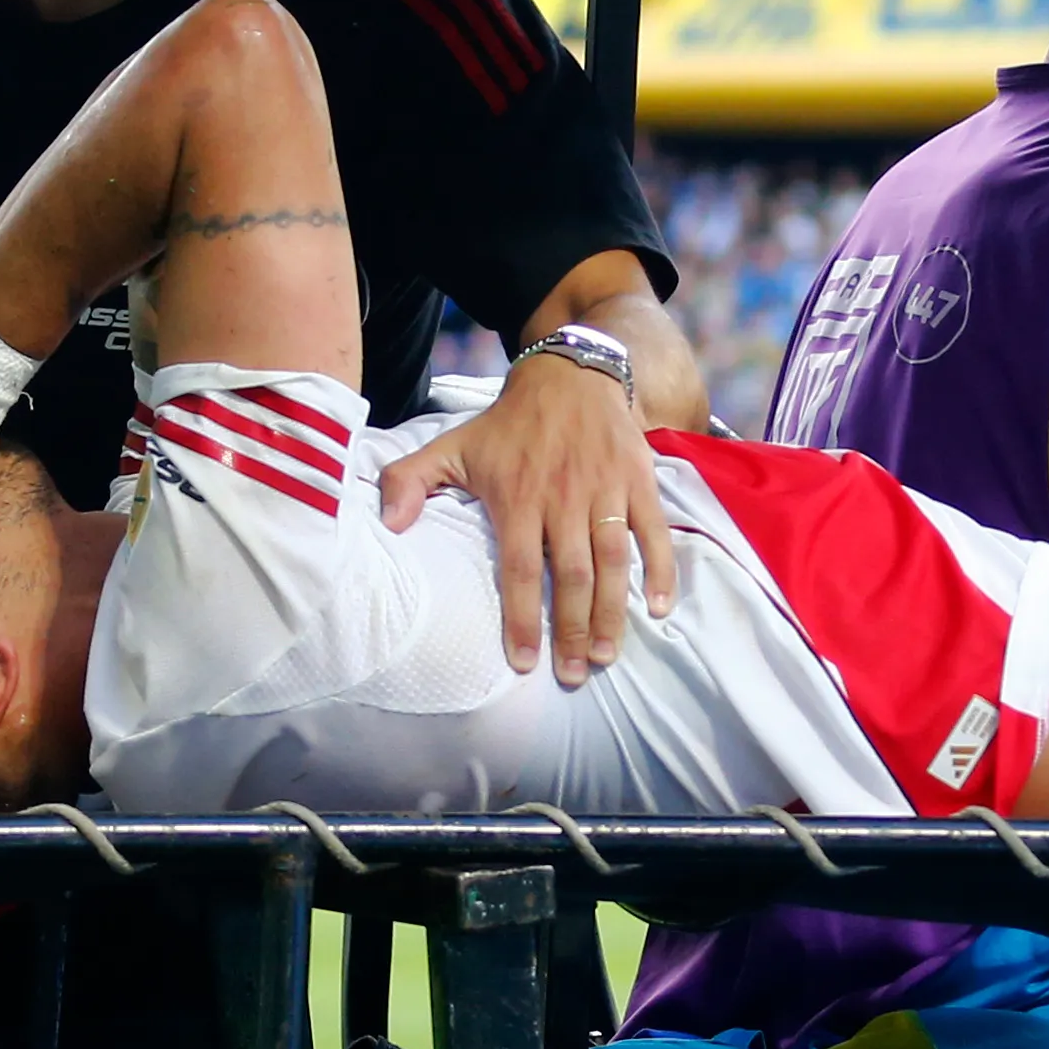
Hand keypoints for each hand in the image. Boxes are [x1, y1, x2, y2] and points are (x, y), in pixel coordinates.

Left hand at [377, 349, 677, 679]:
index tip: (523, 663)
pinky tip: (660, 609)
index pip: (519, 568)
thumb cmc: (507, 424)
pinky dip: (661, 570)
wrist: (568, 373)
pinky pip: (653, 531)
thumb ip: (408, 482)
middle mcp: (563, 497)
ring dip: (611, 612)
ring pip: (613, 560)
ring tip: (604, 656)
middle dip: (571, 629)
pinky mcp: (638, 480)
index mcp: (518, 496)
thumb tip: (388, 525)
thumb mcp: (450, 446)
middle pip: (571, 575)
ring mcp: (605, 489)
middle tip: (572, 675)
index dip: (521, 618)